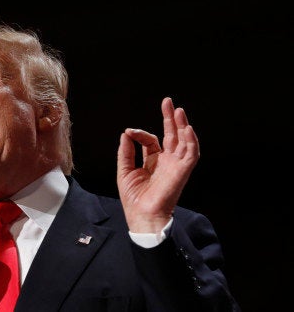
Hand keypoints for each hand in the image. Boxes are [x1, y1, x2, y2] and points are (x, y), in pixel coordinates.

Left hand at [116, 97, 199, 232]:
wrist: (141, 215)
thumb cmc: (133, 198)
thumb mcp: (125, 170)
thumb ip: (126, 152)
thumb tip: (126, 133)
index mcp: (153, 161)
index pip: (151, 140)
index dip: (141, 134)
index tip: (129, 132)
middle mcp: (167, 161)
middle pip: (171, 135)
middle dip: (170, 118)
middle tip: (168, 102)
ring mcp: (176, 165)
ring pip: (183, 141)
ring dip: (182, 125)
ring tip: (178, 110)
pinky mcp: (183, 171)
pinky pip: (191, 153)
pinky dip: (191, 141)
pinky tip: (186, 128)